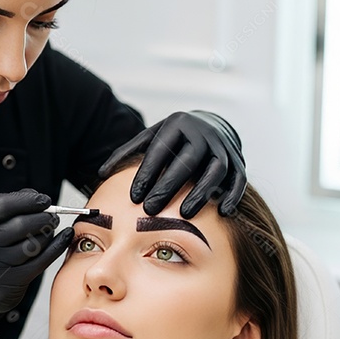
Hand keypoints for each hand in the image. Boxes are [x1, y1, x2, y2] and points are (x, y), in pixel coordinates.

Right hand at [0, 189, 73, 338]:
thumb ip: (8, 209)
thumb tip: (36, 197)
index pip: (1, 205)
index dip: (27, 200)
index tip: (44, 199)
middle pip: (20, 224)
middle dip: (43, 217)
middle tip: (53, 215)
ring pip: (33, 243)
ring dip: (48, 232)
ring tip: (50, 229)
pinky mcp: (11, 281)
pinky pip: (41, 260)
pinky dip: (57, 246)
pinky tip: (64, 238)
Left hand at [99, 111, 246, 218]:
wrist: (212, 124)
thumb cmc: (174, 137)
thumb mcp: (150, 137)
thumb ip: (127, 152)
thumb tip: (101, 174)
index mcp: (177, 125)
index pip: (160, 150)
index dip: (147, 173)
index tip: (133, 197)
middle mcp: (202, 133)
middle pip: (186, 161)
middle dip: (168, 187)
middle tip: (150, 210)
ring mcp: (223, 147)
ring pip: (215, 170)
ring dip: (201, 193)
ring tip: (185, 214)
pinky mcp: (239, 161)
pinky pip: (239, 179)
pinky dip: (232, 195)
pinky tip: (222, 212)